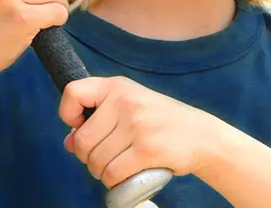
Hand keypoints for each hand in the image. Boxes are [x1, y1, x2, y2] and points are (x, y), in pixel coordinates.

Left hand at [58, 76, 222, 189]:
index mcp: (118, 87)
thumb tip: (69, 142)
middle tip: (103, 159)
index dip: (68, 114)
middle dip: (87, 157)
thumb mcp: (131, 107)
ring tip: (117, 167)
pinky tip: (125, 177)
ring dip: (101, 172)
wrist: (202, 136)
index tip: (81, 127)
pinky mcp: (147, 149)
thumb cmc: (161, 122)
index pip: (73, 92)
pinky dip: (114, 182)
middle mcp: (125, 101)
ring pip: (96, 160)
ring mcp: (137, 125)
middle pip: (83, 140)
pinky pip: (112, 174)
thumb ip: (99, 119)